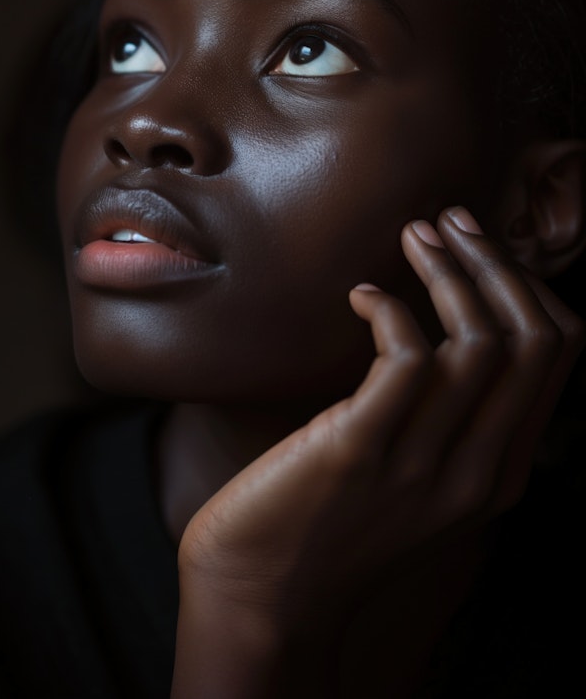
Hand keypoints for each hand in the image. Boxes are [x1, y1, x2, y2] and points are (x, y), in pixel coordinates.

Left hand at [172, 208, 583, 694]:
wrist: (261, 597)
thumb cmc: (332, 519)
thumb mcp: (419, 473)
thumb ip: (452, 414)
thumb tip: (457, 317)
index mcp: (501, 473)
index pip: (559, 353)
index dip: (530, 282)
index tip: (483, 245)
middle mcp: (478, 472)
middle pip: (531, 338)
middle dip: (496, 261)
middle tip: (449, 219)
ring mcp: (424, 465)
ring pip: (480, 339)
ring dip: (449, 270)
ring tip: (412, 237)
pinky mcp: (361, 451)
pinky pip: (406, 355)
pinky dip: (390, 306)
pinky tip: (361, 296)